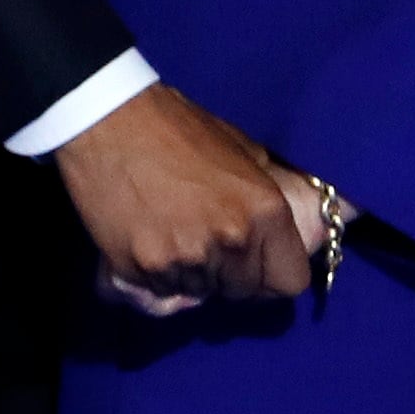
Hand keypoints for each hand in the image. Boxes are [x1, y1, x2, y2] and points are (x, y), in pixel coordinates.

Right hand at [54, 83, 310, 306]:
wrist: (107, 119)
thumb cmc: (177, 127)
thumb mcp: (241, 149)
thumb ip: (270, 191)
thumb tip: (307, 213)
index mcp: (264, 211)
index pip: (289, 281)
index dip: (271, 273)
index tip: (254, 261)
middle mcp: (230, 242)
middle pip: (241, 291)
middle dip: (227, 273)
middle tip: (203, 239)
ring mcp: (184, 260)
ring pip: (198, 293)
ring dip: (189, 273)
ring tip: (169, 230)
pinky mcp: (140, 269)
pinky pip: (158, 290)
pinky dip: (153, 272)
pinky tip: (144, 235)